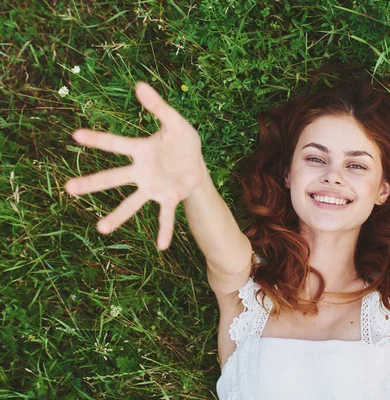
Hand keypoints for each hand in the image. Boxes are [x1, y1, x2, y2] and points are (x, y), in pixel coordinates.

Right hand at [65, 82, 206, 250]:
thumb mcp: (175, 122)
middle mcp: (141, 172)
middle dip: (92, 183)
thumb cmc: (183, 141)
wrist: (197, 163)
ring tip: (101, 229)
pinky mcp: (168, 199)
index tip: (75, 135)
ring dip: (117, 216)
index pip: (116, 144)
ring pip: (132, 203)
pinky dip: (163, 230)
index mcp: (141, 151)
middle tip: (68, 189)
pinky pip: (164, 216)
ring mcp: (153, 188)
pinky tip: (161, 246)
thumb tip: (139, 85)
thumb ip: (159, 107)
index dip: (97, 139)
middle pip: (113, 178)